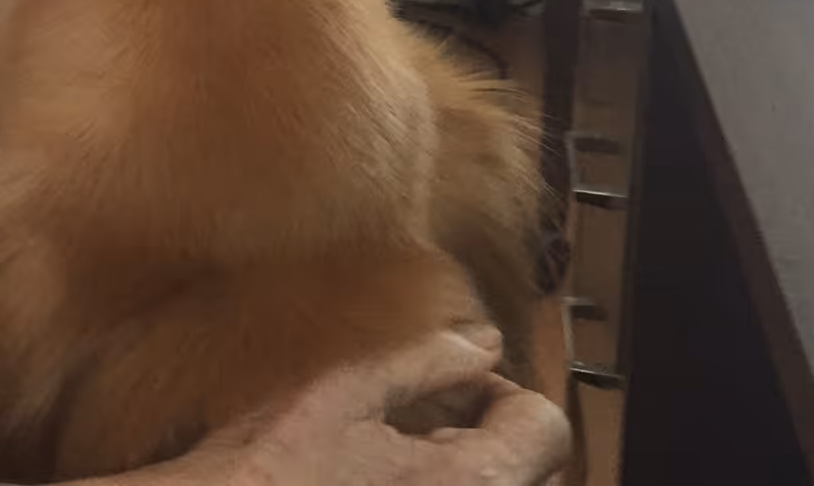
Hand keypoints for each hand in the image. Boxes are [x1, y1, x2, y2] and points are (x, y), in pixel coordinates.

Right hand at [165, 329, 570, 485]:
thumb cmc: (267, 473)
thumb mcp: (342, 393)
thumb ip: (425, 362)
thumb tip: (482, 342)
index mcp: (474, 483)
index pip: (546, 428)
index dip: (499, 396)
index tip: (453, 394)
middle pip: (534, 472)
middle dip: (488, 438)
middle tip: (424, 423)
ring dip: (469, 470)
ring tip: (401, 462)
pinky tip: (383, 485)